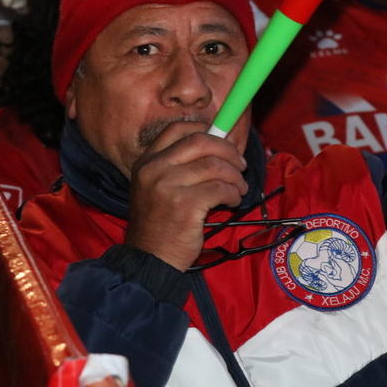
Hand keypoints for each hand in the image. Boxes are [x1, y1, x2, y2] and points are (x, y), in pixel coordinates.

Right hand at [125, 121, 247, 270]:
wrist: (150, 259)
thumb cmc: (160, 224)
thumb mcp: (157, 187)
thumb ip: (179, 166)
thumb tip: (219, 145)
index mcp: (146, 162)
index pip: (177, 129)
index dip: (205, 128)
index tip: (222, 137)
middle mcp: (154, 169)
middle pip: (201, 141)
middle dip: (228, 150)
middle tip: (240, 164)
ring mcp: (167, 186)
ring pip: (215, 166)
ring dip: (235, 176)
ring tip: (239, 188)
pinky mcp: (185, 205)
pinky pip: (220, 189)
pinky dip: (233, 193)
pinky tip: (233, 201)